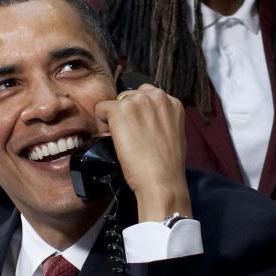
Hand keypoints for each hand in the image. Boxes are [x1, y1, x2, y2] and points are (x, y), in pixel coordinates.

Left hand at [94, 84, 191, 221]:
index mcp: (172, 102)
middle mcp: (156, 96)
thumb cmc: (169, 165)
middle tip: (128, 134)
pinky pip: (100, 109)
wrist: (162, 180)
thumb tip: (146, 121)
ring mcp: (138, 101)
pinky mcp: (120, 110)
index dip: (138, 112)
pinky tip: (112, 138)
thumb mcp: (175, 133)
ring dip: (114, 118)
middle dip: (126, 113)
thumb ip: (162, 119)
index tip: (137, 127)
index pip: (147, 95)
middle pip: (130, 96)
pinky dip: (101, 124)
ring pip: (115, 102)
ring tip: (121, 138)